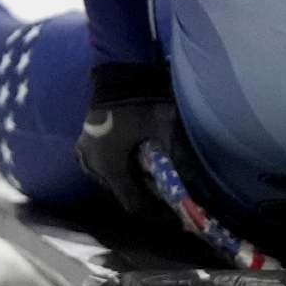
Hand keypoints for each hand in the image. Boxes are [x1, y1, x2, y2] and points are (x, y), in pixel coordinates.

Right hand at [75, 62, 179, 218]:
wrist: (119, 71)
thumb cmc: (142, 100)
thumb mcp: (164, 129)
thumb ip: (180, 157)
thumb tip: (201, 185)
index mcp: (109, 166)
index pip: (133, 203)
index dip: (154, 212)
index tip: (173, 214)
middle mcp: (92, 165)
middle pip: (121, 193)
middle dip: (144, 198)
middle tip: (165, 199)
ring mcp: (84, 154)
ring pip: (110, 181)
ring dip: (131, 185)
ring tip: (153, 184)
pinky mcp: (84, 143)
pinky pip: (102, 168)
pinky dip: (119, 172)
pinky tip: (135, 167)